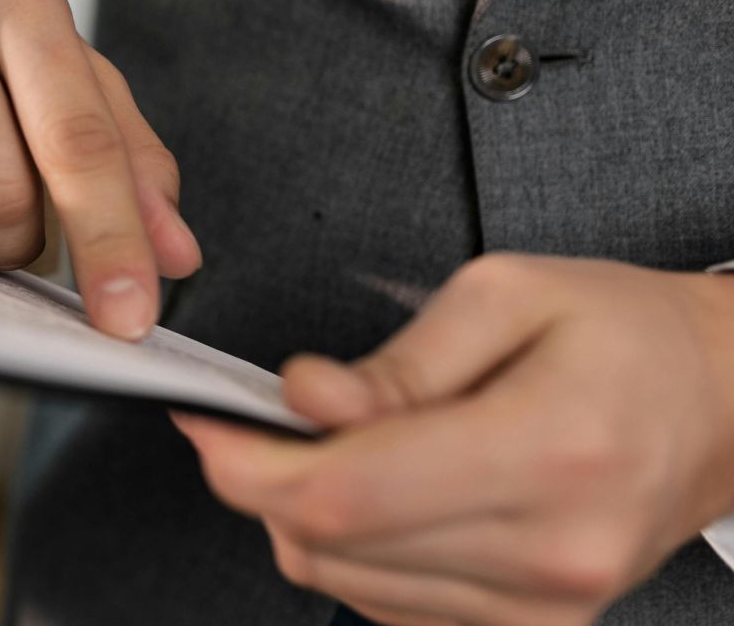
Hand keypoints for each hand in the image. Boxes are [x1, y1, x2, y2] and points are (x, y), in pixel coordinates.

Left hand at [174, 253, 733, 624]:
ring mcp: (546, 606)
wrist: (724, 404)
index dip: (249, 465)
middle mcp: (553, 550)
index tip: (205, 423)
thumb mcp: (507, 293)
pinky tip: (382, 491)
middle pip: (332, 547)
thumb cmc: (625, 335)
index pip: (348, 493)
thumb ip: (395, 361)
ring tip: (341, 444)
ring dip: (307, 517)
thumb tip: (303, 400)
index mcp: (549, 450)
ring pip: (346, 583)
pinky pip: (388, 603)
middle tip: (256, 421)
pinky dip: (355, 549)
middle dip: (264, 481)